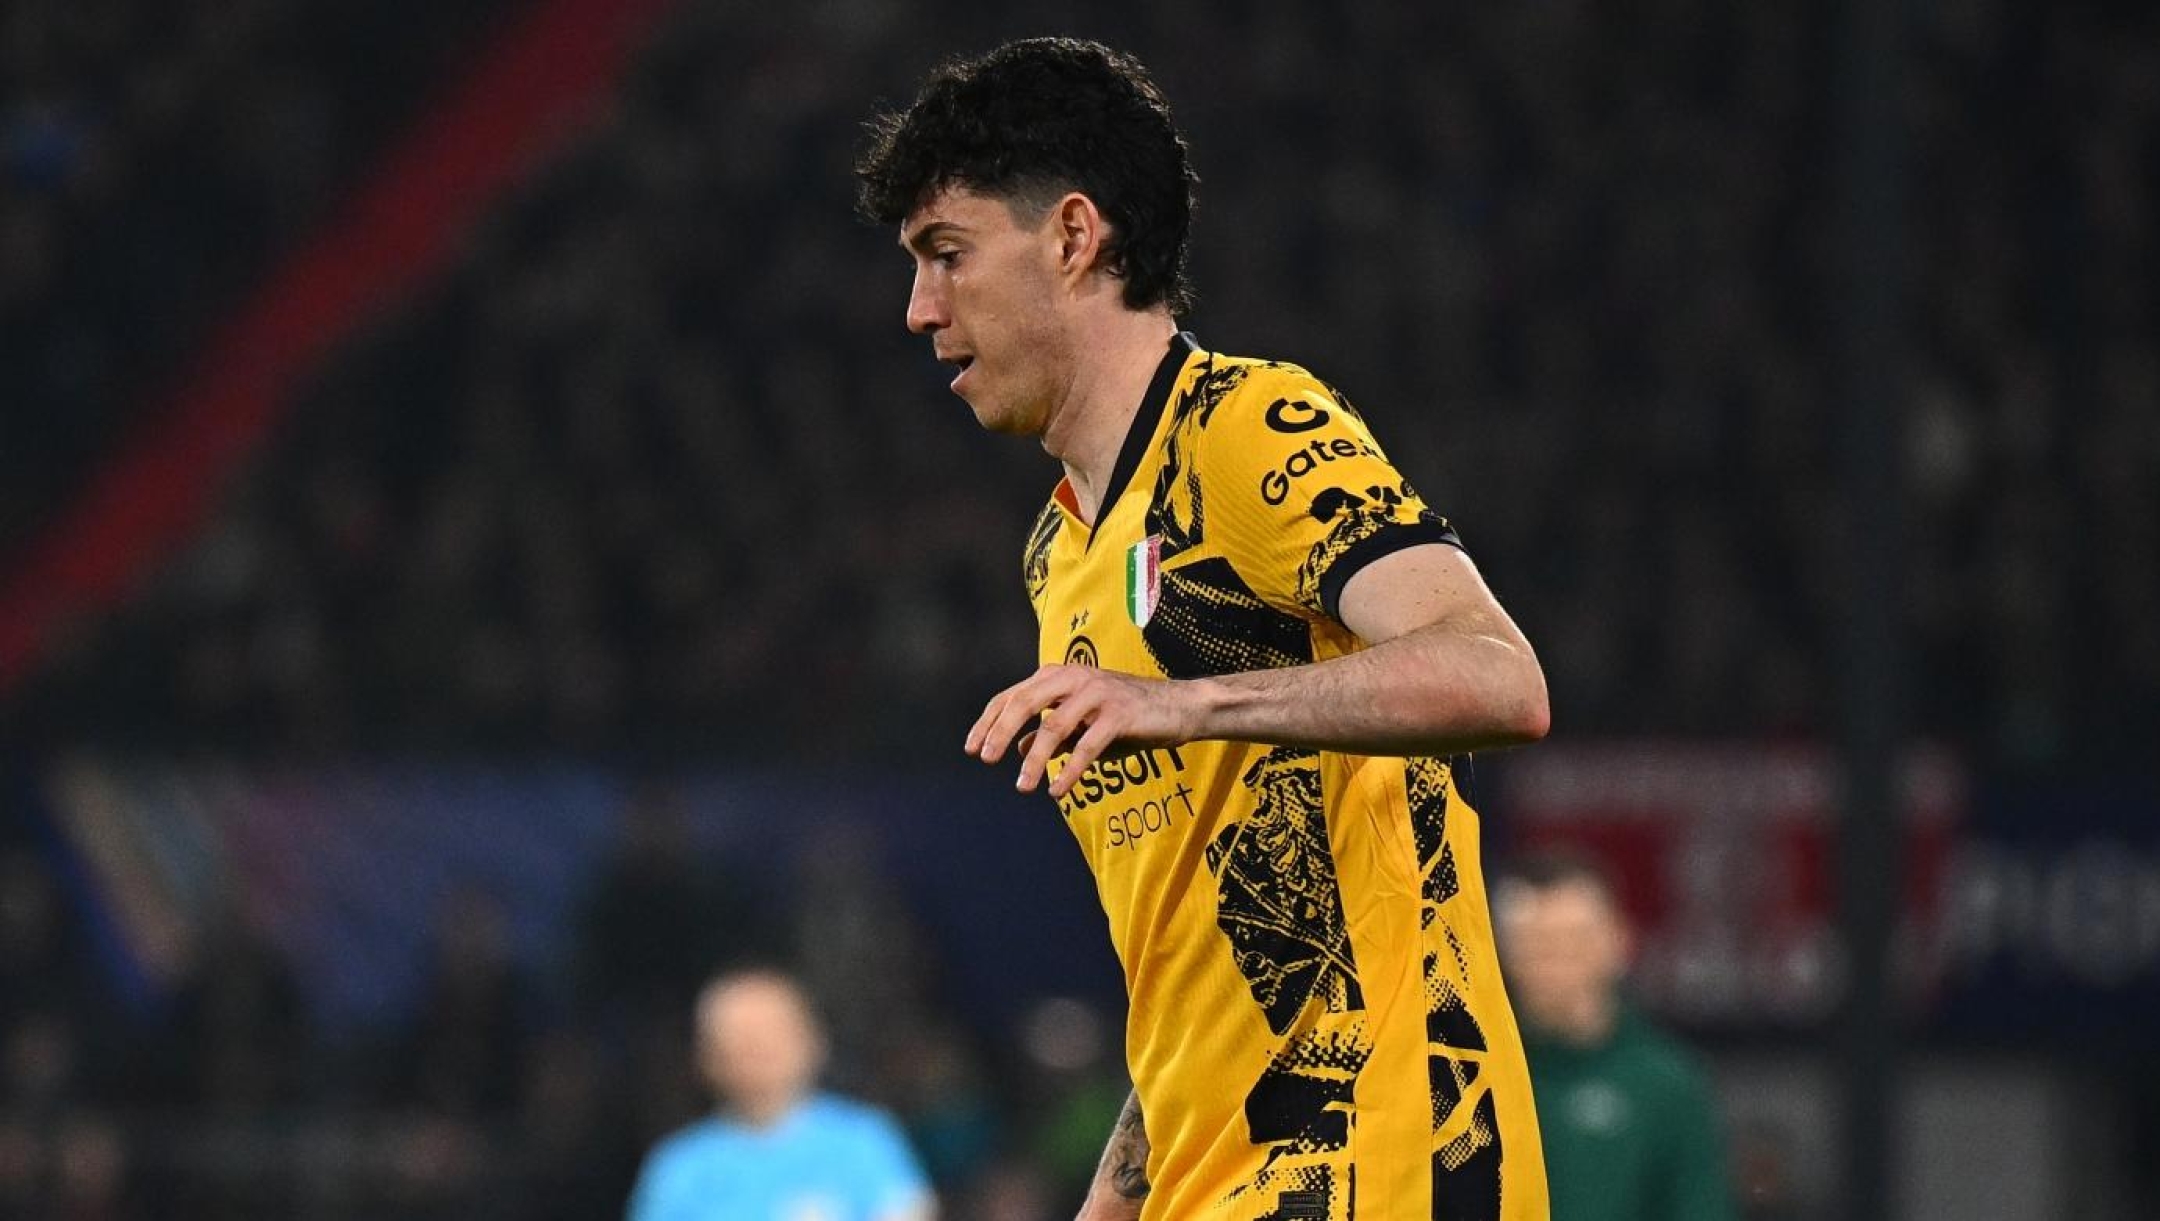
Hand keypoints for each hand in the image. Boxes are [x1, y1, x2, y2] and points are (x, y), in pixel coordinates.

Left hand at [966, 665, 1207, 796]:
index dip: (989, 721)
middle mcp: (1075, 677)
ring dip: (1035, 760)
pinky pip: (1087, 745)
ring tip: (1022, 786)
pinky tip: (1057, 790)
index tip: (971, 749)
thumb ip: (1053, 734)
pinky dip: (1069, 770)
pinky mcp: (1119, 714)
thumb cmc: (1127, 717)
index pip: (1013, 695)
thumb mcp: (1083, 726)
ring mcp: (1097, 693)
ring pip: (1054, 725)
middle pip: (1026, 702)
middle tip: (986, 759)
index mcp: (1060, 676)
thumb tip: (1023, 748)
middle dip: (1001, 732)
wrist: (1178, 708)